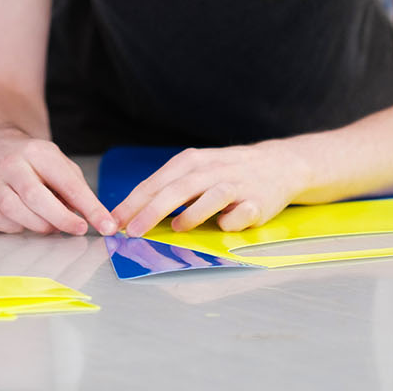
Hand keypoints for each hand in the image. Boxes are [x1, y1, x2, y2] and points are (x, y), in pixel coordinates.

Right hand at [0, 128, 116, 236]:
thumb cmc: (30, 161)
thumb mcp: (58, 163)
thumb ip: (77, 189)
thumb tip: (96, 218)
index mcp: (37, 152)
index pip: (67, 182)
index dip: (89, 206)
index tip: (105, 224)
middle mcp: (12, 166)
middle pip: (36, 197)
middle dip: (62, 218)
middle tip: (79, 229)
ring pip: (17, 213)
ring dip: (41, 226)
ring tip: (52, 225)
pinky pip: (2, 224)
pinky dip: (19, 228)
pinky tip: (26, 221)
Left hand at [111, 140, 311, 236]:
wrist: (278, 165)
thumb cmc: (226, 171)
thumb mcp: (196, 170)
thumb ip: (170, 188)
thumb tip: (135, 213)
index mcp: (190, 161)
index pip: (155, 182)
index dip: (133, 203)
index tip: (114, 221)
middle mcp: (211, 170)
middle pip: (176, 189)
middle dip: (151, 211)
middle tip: (132, 231)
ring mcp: (235, 185)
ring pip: (209, 197)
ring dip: (190, 215)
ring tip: (174, 229)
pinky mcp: (257, 202)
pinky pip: (239, 214)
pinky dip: (228, 222)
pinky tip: (221, 226)